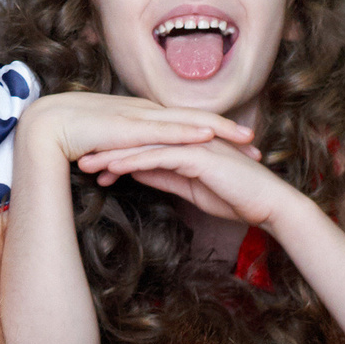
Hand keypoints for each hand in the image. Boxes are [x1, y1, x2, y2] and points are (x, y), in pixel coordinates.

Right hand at [22, 91, 254, 165]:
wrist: (44, 128)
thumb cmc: (70, 137)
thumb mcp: (108, 147)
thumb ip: (127, 154)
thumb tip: (140, 167)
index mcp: (141, 117)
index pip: (184, 124)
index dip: (213, 133)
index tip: (236, 148)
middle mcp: (145, 112)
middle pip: (195, 119)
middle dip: (228, 131)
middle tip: (256, 144)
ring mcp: (138, 116)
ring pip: (187, 121)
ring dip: (219, 130)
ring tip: (245, 139)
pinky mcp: (128, 126)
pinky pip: (164, 129)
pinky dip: (189, 131)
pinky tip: (209, 136)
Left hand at [72, 135, 297, 229]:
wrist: (269, 205)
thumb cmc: (235, 197)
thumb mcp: (189, 188)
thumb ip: (163, 175)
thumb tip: (135, 170)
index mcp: (184, 144)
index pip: (141, 143)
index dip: (113, 152)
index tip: (87, 161)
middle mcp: (186, 138)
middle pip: (136, 140)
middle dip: (104, 148)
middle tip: (74, 156)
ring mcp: (192, 144)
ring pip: (142, 146)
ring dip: (111, 155)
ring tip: (84, 164)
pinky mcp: (198, 156)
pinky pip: (158, 157)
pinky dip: (133, 163)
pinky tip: (112, 169)